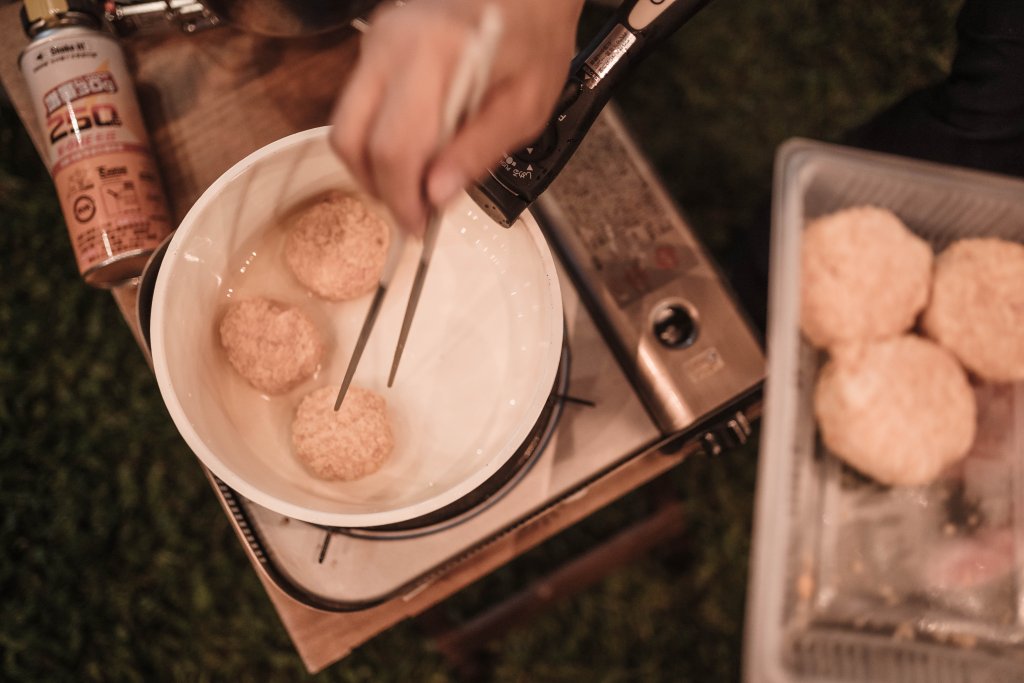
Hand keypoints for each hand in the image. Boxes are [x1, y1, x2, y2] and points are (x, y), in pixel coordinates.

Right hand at [329, 0, 584, 234]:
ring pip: (345, 124)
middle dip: (378, 187)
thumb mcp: (527, 107)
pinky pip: (357, 106)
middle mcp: (392, 45)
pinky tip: (415, 151)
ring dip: (373, 166)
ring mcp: (376, 41)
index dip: (401, 198)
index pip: (394, 147)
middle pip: (352, 138)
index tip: (419, 226)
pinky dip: (377, 139)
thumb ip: (479, 152)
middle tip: (413, 211)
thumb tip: (436, 196)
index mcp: (437, 58)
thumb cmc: (535, 41)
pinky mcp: (373, 45)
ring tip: (415, 184)